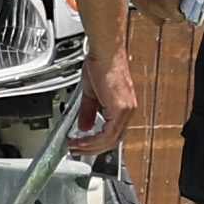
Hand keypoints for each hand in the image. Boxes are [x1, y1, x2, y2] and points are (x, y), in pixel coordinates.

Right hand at [78, 39, 143, 153]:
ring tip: (76, 147)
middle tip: (76, 150)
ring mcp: (126, 110)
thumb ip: (88, 112)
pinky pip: (108, 133)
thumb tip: (84, 127)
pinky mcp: (121, 109)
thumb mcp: (91, 94)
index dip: (95, 143)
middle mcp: (128, 111)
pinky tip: (82, 139)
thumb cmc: (101, 64)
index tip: (81, 145)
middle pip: (112, 141)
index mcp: (123, 107)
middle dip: (92, 149)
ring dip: (91, 146)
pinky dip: (93, 140)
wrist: (105, 52)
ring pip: (111, 140)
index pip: (112, 134)